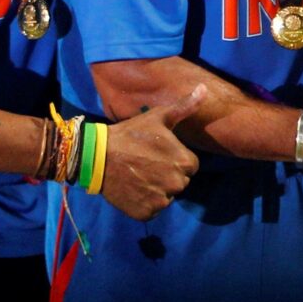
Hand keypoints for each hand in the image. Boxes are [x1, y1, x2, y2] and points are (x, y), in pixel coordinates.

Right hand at [101, 83, 203, 219]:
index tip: (159, 154)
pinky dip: (145, 203)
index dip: (175, 159)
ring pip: (167, 197)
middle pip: (180, 182)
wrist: (98, 156)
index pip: (190, 166)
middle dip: (168, 175)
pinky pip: (153, 210)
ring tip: (140, 176)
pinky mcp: (145, 213)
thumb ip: (185, 106)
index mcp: (185, 162)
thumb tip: (205, 88)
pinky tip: (134, 189)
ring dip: (157, 190)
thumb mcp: (159, 117)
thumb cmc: (131, 134)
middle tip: (147, 164)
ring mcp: (161, 200)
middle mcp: (177, 183)